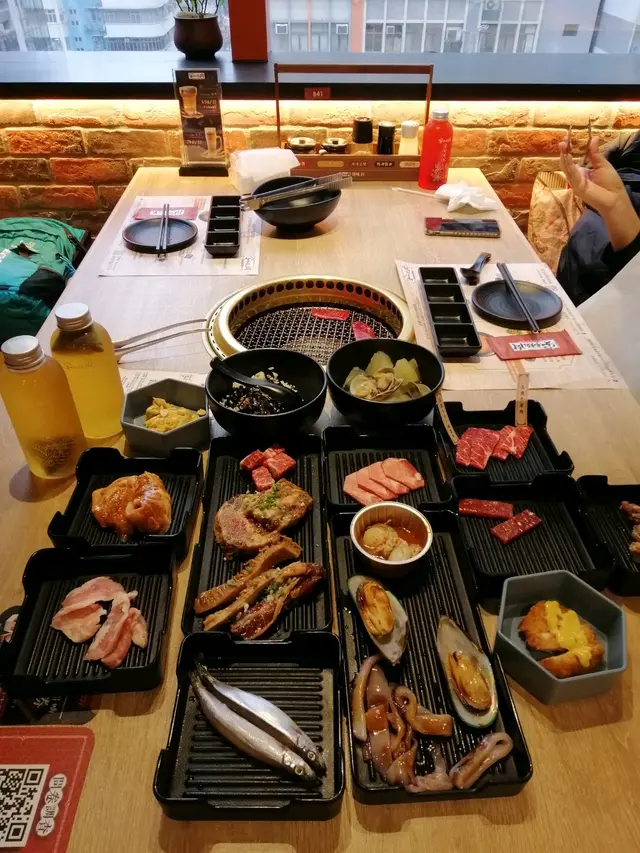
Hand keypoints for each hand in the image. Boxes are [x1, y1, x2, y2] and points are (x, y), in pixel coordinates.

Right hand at [559, 135, 639, 250]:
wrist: (614, 198)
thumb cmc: (610, 183)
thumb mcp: (602, 164)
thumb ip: (595, 153)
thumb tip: (593, 138)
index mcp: (581, 172)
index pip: (571, 160)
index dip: (568, 151)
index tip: (567, 140)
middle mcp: (576, 177)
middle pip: (566, 164)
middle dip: (564, 152)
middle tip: (563, 141)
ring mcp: (575, 183)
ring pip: (567, 168)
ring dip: (564, 157)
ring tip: (563, 145)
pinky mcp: (578, 187)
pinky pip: (572, 175)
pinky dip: (569, 165)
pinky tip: (568, 156)